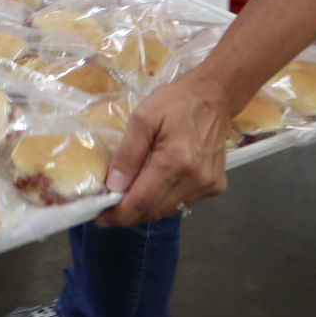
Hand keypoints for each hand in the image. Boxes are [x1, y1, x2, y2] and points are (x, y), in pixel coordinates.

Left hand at [96, 73, 232, 226]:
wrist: (214, 97)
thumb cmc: (175, 102)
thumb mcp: (143, 118)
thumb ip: (127, 153)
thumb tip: (113, 186)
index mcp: (176, 162)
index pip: (143, 201)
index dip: (119, 215)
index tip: (99, 219)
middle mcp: (196, 180)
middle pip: (155, 210)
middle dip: (128, 214)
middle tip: (107, 209)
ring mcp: (209, 185)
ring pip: (168, 209)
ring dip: (146, 208)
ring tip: (126, 198)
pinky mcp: (215, 186)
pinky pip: (182, 202)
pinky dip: (163, 200)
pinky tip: (151, 188)